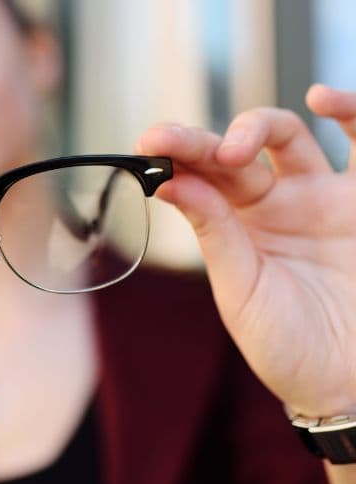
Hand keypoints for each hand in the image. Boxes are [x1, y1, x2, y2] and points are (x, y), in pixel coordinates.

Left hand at [136, 84, 355, 417]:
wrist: (347, 383)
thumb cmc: (288, 346)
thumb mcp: (241, 290)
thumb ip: (214, 232)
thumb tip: (169, 181)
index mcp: (234, 226)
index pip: (201, 176)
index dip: (176, 155)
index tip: (148, 143)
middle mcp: (273, 204)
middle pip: (235, 152)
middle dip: (203, 142)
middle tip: (175, 146)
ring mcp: (320, 198)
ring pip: (289, 138)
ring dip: (261, 124)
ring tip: (238, 143)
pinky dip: (349, 114)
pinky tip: (324, 100)